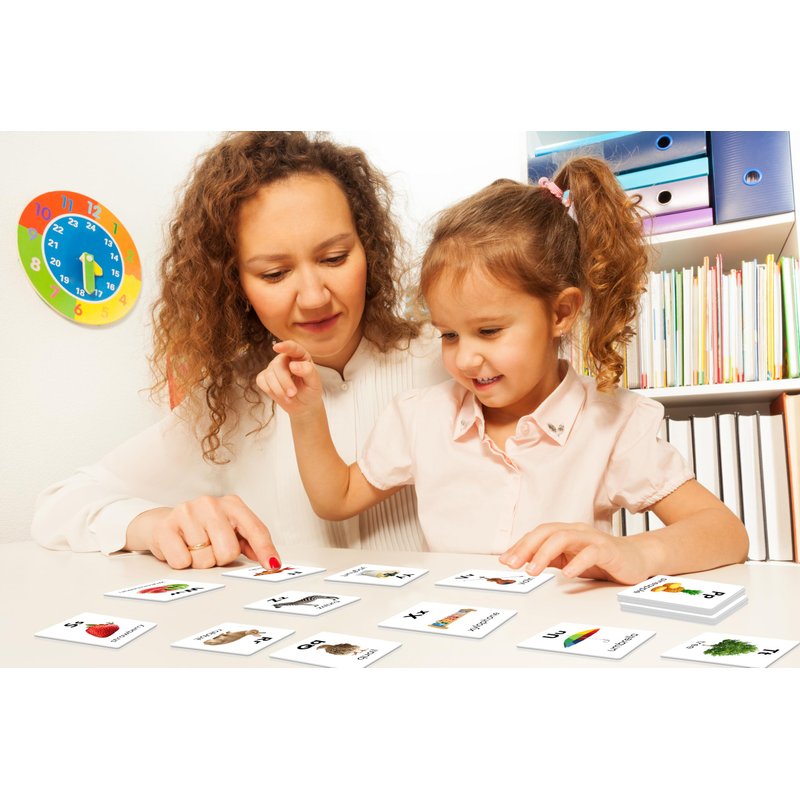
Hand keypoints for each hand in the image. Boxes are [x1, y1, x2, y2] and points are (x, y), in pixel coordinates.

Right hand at [125, 495, 280, 570]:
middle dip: (221, 558)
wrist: (165, 523)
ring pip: (205, 559)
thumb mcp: (230, 530)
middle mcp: (210, 504)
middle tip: (212, 550)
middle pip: (229, 551)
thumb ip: (252, 543)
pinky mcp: (166, 527)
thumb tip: (271, 561)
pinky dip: (182, 562)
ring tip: (194, 548)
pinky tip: (181, 549)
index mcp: (232, 504)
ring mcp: (187, 513)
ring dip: (200, 561)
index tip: (273, 566)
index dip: (265, 551)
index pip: (255, 530)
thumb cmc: (204, 528)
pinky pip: (182, 561)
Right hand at [257, 340, 322, 414]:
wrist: (303, 404)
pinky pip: (261, 381)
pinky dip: (270, 391)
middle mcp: (285, 359)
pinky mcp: (264, 377)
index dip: (285, 346)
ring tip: (290, 398)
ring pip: (269, 375)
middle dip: (285, 382)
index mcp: (300, 356)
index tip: (276, 347)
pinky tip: (281, 396)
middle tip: (293, 393)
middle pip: (278, 365)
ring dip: (279, 389)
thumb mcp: (314, 382)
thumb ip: (308, 371)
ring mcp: (273, 367)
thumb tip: (292, 365)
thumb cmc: (310, 390)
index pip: (292, 347)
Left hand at [499, 522, 650, 585]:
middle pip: (546, 532)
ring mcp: (592, 538)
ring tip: (533, 570)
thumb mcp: (570, 560)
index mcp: (565, 533)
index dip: (519, 546)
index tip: (504, 560)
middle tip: (513, 565)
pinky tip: (567, 574)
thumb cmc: (601, 560)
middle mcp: (576, 531)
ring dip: (544, 554)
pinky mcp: (608, 550)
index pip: (537, 534)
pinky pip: (590, 553)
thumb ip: (550, 560)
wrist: (637, 559)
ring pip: (563, 538)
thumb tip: (523, 564)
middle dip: (526, 547)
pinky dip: (577, 562)